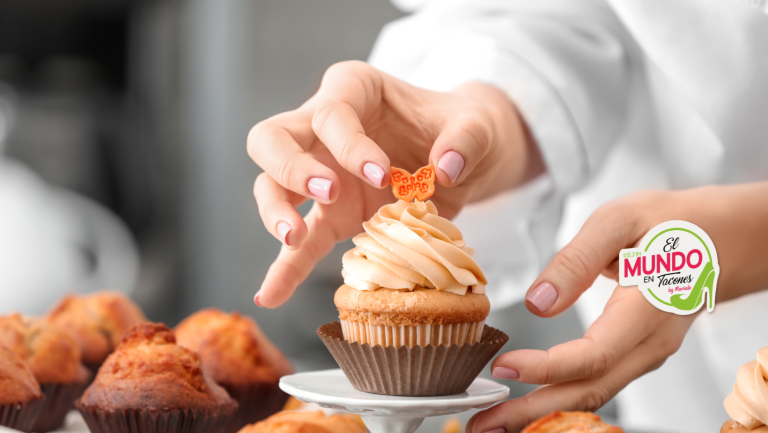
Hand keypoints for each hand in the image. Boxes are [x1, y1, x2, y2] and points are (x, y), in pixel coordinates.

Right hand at [248, 61, 542, 307]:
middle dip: (290, 166)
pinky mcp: (331, 215)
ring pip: (270, 186)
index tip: (382, 173)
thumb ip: (466, 139)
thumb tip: (446, 168)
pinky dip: (285, 268)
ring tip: (295, 237)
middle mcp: (323, 128)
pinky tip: (272, 295)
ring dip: (276, 211)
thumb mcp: (476, 125)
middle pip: (272, 138)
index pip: (332, 112)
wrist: (466, 157)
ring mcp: (321, 173)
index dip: (350, 143)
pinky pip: (299, 242)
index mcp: (354, 90)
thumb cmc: (462, 129)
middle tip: (327, 192)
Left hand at [467, 184, 767, 431]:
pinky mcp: (634, 355)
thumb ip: (577, 260)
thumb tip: (539, 303)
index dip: (545, 367)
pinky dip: (560, 398)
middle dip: (533, 412)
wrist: (718, 240)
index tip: (503, 367)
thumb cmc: (671, 224)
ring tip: (495, 421)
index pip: (593, 355)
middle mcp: (650, 344)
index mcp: (647, 310)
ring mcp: (645, 355)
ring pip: (592, 394)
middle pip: (589, 390)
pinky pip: (597, 384)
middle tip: (483, 423)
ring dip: (542, 412)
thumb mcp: (620, 220)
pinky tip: (529, 404)